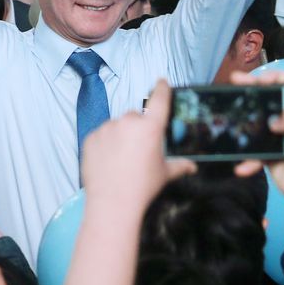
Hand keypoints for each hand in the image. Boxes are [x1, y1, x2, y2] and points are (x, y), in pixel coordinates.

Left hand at [81, 80, 195, 213]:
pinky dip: (105, 144)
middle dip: (137, 128)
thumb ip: (179, 166)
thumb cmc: (143, 187)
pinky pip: (101, 135)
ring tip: (121, 159)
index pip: (159, 99)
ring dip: (120, 135)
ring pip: (116, 126)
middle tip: (138, 149)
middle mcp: (128, 122)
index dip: (161, 88)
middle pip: (135, 117)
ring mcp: (107, 128)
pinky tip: (108, 161)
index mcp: (150, 127)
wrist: (112, 203)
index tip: (161, 81)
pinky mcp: (91, 137)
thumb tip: (193, 167)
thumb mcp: (164, 174)